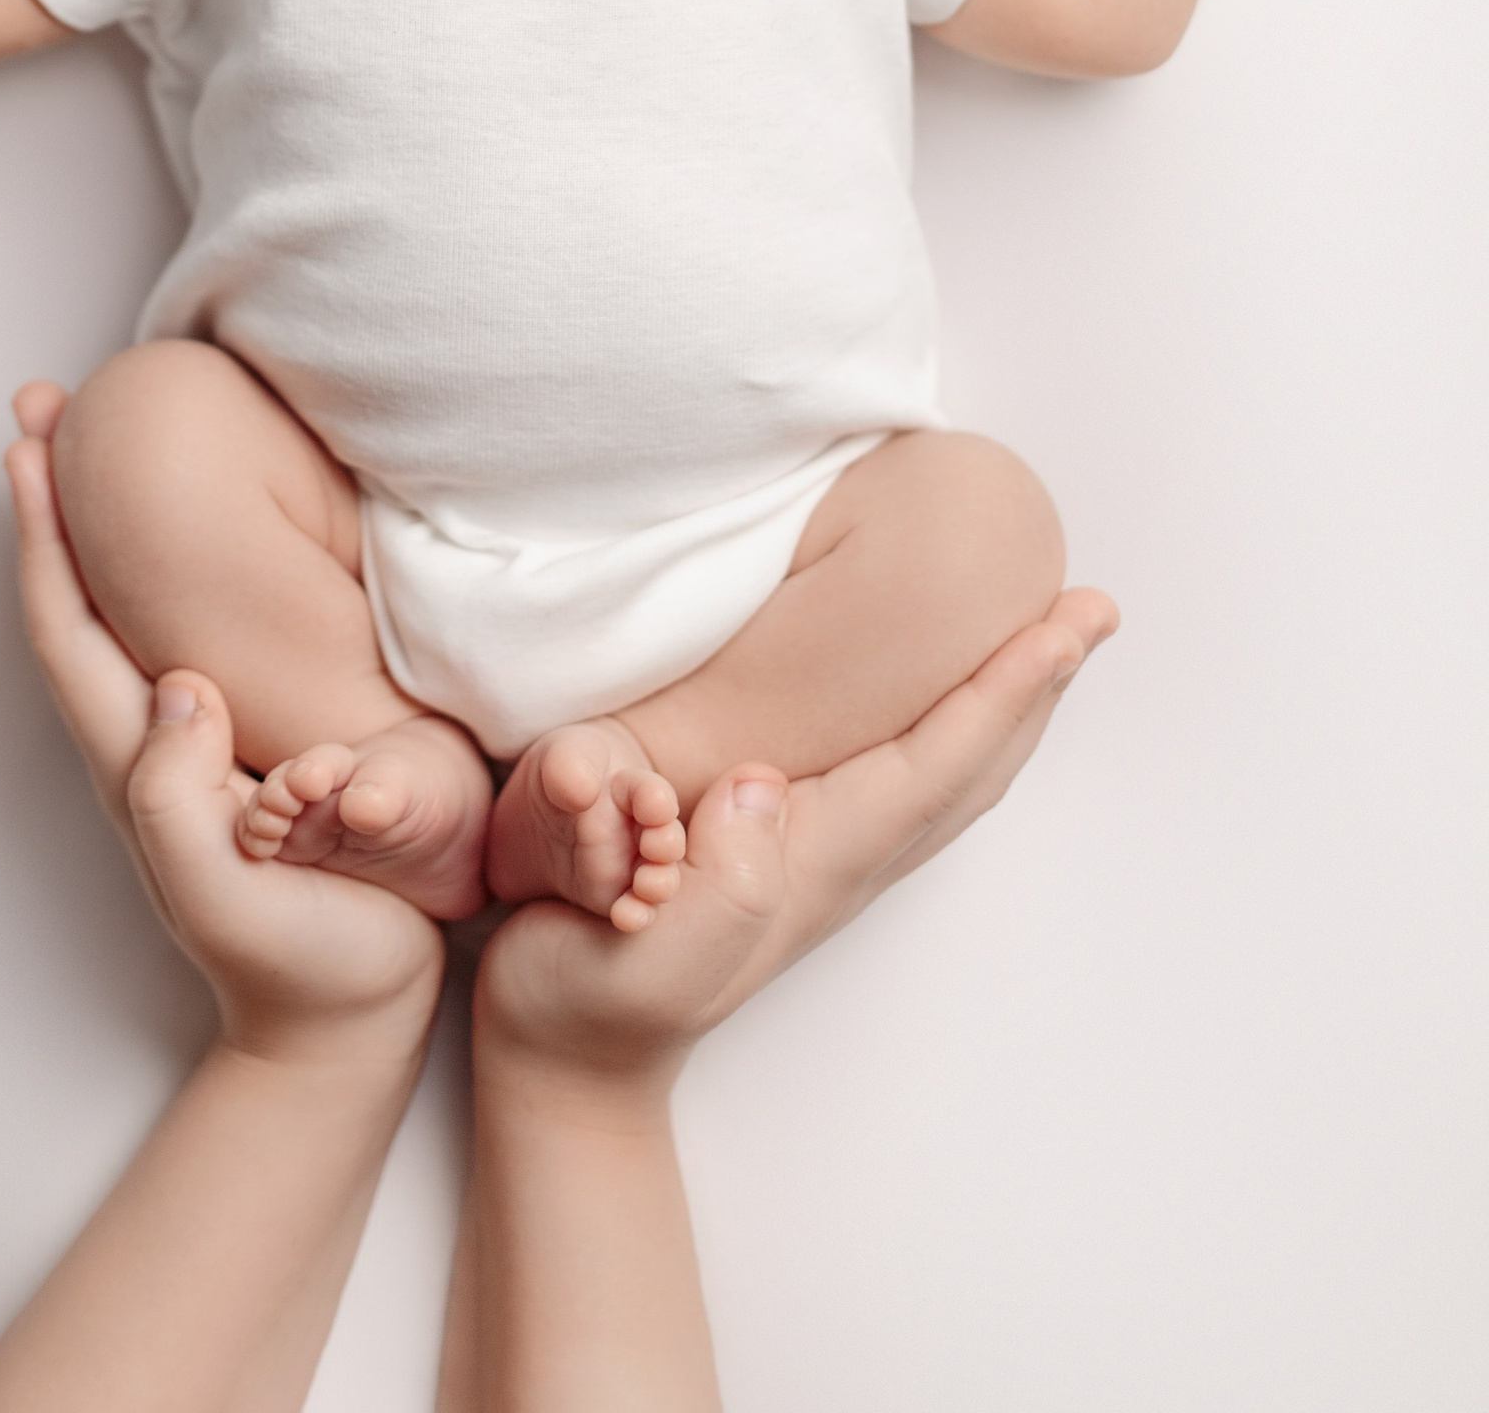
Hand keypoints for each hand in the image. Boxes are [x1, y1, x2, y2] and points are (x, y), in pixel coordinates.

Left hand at [5, 404, 443, 1062]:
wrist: (342, 1022)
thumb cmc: (294, 961)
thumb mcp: (227, 891)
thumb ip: (181, 801)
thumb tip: (177, 685)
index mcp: (139, 759)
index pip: (70, 626)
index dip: (43, 532)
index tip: (30, 441)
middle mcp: (150, 736)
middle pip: (80, 597)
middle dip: (54, 499)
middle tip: (46, 403)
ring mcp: (192, 743)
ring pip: (127, 608)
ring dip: (101, 523)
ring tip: (94, 444)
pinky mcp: (242, 747)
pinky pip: (184, 630)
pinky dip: (166, 565)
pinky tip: (193, 536)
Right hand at [478, 588, 1118, 1078]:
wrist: (568, 1054)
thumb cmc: (593, 997)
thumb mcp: (641, 952)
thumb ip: (716, 886)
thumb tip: (756, 790)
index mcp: (815, 862)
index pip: (936, 765)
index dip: (1004, 693)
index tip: (1064, 628)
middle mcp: (839, 856)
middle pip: (969, 765)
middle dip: (1035, 686)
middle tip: (1096, 610)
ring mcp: (822, 858)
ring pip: (948, 771)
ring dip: (1006, 704)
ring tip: (1051, 639)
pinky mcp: (789, 851)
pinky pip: (906, 777)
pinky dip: (954, 729)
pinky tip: (951, 707)